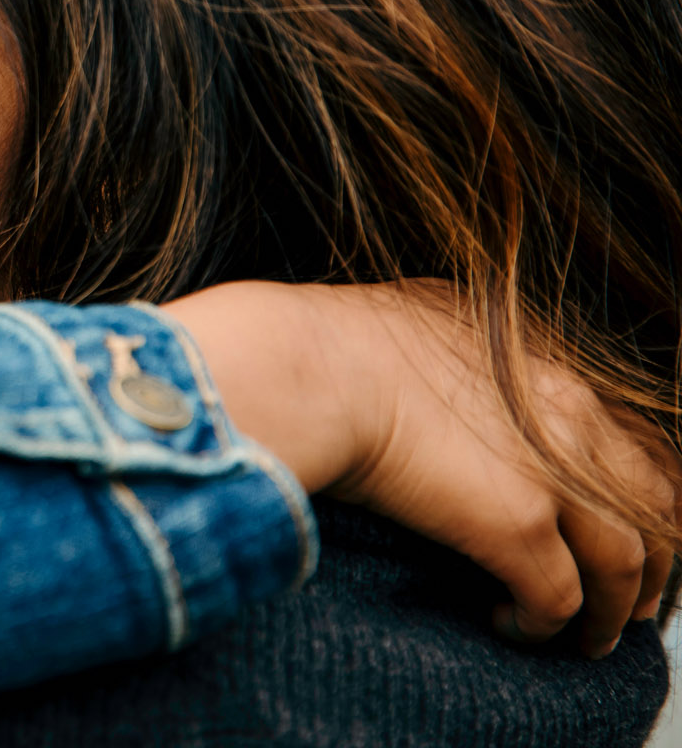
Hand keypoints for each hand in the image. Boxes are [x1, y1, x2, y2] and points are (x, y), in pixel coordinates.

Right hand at [164, 279, 677, 656]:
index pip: (630, 435)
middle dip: (654, 558)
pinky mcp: (515, 526)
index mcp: (546, 365)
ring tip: (589, 635)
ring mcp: (550, 472)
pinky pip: (560, 600)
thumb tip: (446, 354)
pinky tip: (515, 626)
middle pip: (655, 500)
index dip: (635, 488)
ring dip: (613, 609)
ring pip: (627, 563)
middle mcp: (569, 414)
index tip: (620, 520)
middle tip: (630, 595)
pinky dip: (547, 624)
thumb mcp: (420, 319)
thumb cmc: (331, 341)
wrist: (306, 367)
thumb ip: (461, 347)